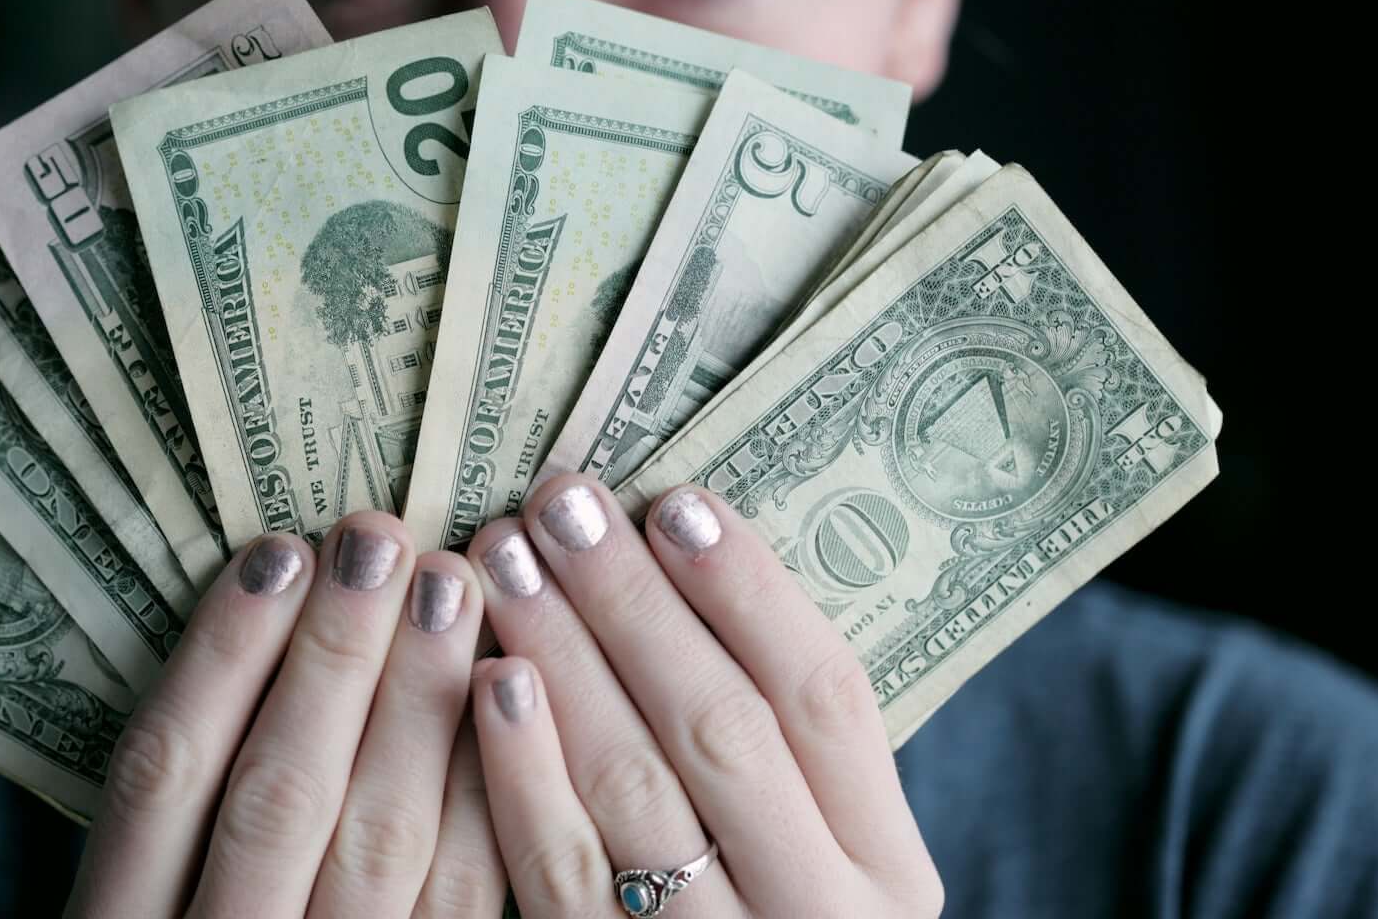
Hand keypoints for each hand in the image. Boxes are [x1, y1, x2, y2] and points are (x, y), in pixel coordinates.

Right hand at [66, 510, 505, 917]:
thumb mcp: (143, 895)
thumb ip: (184, 792)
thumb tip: (272, 600)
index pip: (163, 775)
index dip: (221, 657)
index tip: (278, 552)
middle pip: (277, 795)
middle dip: (335, 656)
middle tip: (381, 538)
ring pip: (378, 843)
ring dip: (417, 706)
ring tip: (451, 587)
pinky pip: (462, 901)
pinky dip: (481, 796)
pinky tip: (502, 698)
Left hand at [465, 473, 943, 917]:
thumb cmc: (770, 913)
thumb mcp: (820, 847)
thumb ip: (780, 749)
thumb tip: (682, 554)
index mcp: (887, 865)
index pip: (826, 697)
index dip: (749, 590)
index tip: (674, 499)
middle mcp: (819, 913)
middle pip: (722, 728)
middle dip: (633, 603)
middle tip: (561, 505)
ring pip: (635, 789)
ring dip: (564, 658)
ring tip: (506, 560)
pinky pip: (560, 872)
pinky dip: (521, 769)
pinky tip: (489, 681)